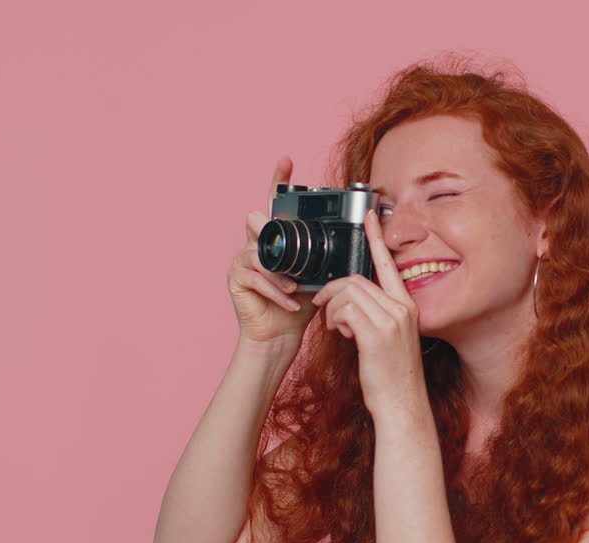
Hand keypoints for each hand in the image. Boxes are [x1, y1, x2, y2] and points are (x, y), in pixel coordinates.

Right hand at [229, 155, 319, 344]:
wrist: (280, 336)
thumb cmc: (300, 306)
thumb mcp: (317, 278)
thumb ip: (325, 259)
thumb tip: (352, 245)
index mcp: (277, 240)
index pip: (275, 204)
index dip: (279, 181)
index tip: (287, 160)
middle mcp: (256, 244)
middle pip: (257, 220)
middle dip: (270, 229)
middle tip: (284, 244)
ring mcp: (243, 259)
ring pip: (258, 251)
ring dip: (279, 271)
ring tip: (295, 287)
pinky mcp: (236, 278)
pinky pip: (256, 277)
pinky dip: (275, 291)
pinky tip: (288, 301)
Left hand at [311, 209, 425, 416]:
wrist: (401, 403)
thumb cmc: (391, 374)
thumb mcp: (387, 338)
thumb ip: (374, 315)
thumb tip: (348, 304)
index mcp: (406, 304)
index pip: (388, 263)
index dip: (376, 238)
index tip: (369, 216)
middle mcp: (401, 307)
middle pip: (357, 278)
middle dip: (333, 289)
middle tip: (322, 306)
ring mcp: (391, 320)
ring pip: (348, 292)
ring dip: (332, 308)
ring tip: (335, 327)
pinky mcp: (376, 333)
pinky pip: (344, 310)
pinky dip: (335, 320)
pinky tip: (340, 334)